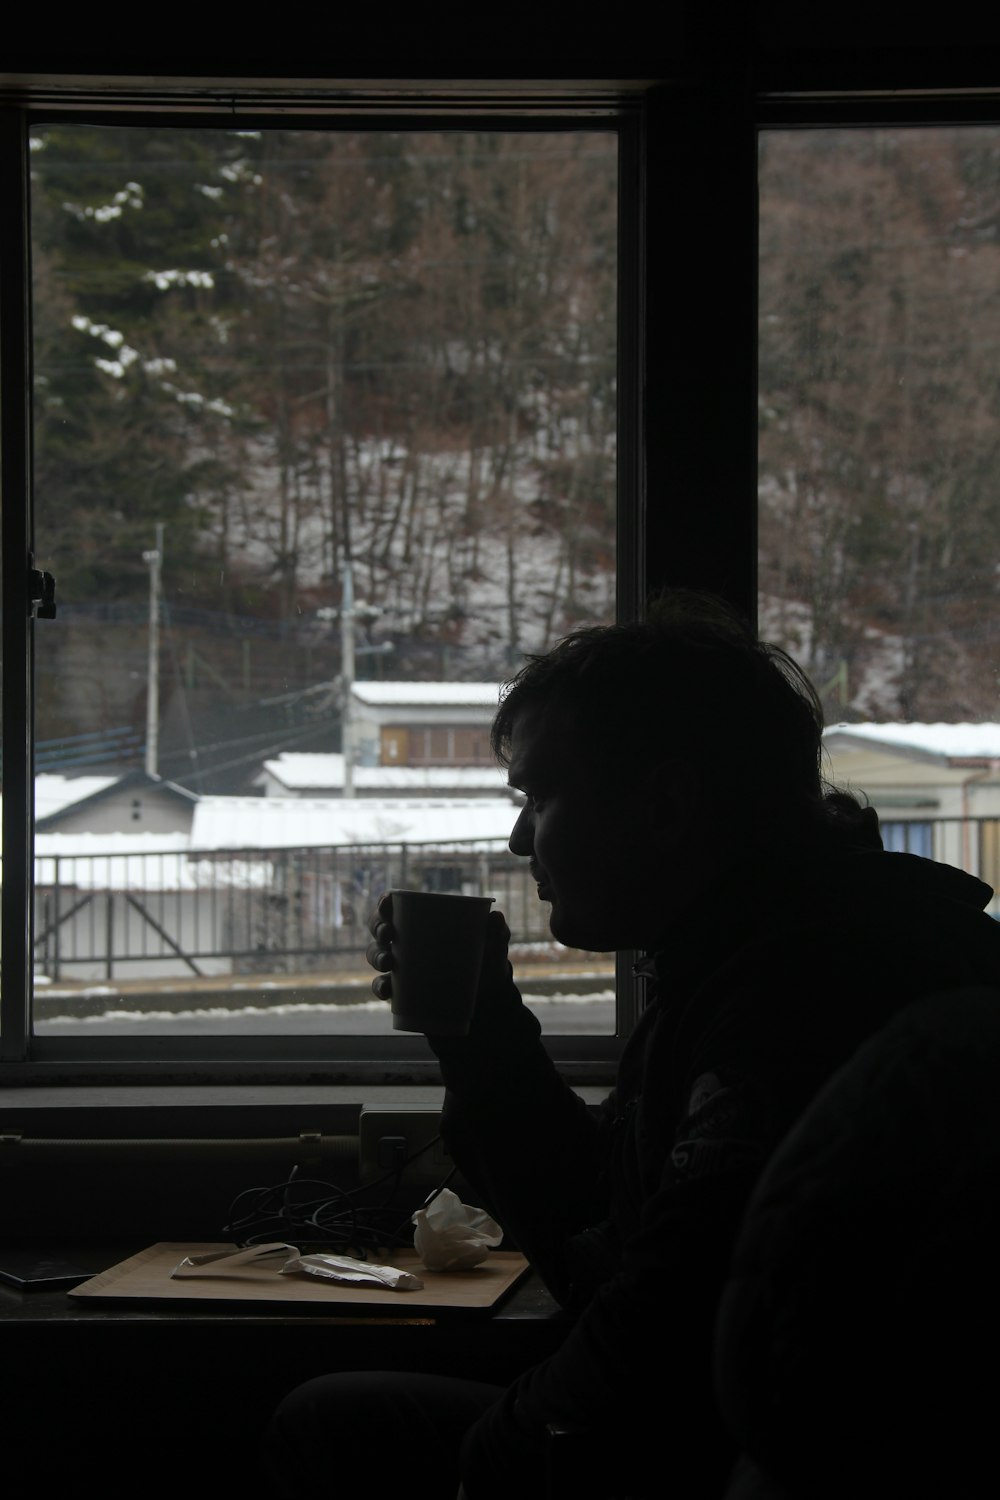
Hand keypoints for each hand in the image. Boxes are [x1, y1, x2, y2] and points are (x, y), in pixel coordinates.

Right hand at [365, 893, 517, 1032]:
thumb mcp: (494, 946)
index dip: (384, 903)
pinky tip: (387, 989)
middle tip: (388, 932)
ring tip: (388, 961)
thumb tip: (495, 916)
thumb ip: (498, 932)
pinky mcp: (402, 991)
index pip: (395, 907)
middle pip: (379, 928)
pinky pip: (382, 988)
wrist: (487, 1000)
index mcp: (423, 923)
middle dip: (377, 927)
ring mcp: (402, 967)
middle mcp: (406, 942)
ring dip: (376, 955)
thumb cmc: (486, 962)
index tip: (387, 902)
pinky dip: (380, 988)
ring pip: (376, 955)